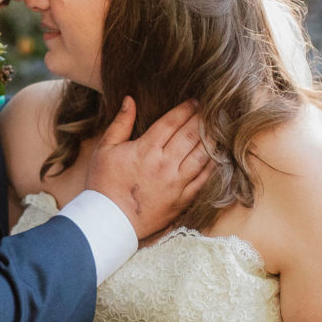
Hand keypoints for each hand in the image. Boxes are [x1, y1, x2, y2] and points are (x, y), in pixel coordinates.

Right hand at [79, 98, 212, 238]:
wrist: (108, 222)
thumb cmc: (103, 184)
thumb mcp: (105, 149)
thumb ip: (120, 123)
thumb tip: (130, 99)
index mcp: (146, 149)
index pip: (172, 122)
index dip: (186, 109)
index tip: (194, 101)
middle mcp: (164, 164)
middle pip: (190, 135)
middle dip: (202, 119)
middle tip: (212, 109)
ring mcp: (176, 183)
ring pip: (202, 155)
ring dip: (212, 139)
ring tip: (218, 128)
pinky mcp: (182, 200)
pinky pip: (204, 179)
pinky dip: (213, 165)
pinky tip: (218, 155)